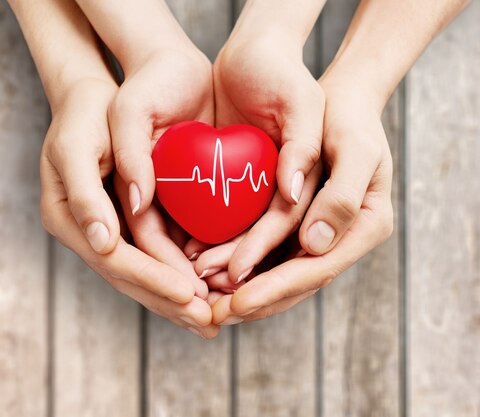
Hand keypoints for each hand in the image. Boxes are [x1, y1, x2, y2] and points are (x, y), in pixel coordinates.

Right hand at [39, 78, 217, 337]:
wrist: (102, 94)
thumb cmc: (86, 113)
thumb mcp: (78, 144)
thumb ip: (86, 193)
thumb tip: (104, 241)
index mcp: (70, 218)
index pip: (116, 261)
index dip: (153, 280)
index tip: (190, 295)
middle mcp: (92, 231)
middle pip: (133, 278)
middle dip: (172, 302)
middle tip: (210, 323)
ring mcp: (114, 229)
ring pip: (150, 273)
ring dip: (181, 300)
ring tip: (215, 320)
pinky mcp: (136, 220)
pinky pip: (161, 255)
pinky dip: (184, 274)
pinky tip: (212, 289)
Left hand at [194, 85, 393, 323]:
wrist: (339, 101)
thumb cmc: (350, 118)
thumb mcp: (354, 147)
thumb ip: (342, 195)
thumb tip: (315, 245)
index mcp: (366, 226)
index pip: (318, 268)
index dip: (277, 288)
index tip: (238, 302)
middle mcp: (344, 237)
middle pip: (297, 281)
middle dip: (254, 299)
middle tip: (212, 316)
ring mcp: (322, 233)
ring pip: (280, 271)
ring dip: (242, 288)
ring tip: (203, 297)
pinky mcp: (300, 223)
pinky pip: (271, 251)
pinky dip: (242, 263)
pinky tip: (210, 268)